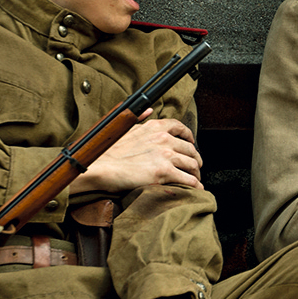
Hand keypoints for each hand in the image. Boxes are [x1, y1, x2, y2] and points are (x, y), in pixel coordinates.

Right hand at [71, 109, 202, 193]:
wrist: (101, 167)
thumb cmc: (108, 151)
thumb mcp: (125, 128)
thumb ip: (140, 119)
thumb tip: (148, 110)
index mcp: (155, 127)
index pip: (180, 127)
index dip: (189, 135)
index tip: (191, 142)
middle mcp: (163, 139)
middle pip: (190, 148)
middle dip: (195, 158)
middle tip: (195, 165)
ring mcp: (165, 156)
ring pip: (192, 164)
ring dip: (196, 172)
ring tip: (195, 178)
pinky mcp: (164, 172)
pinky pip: (188, 179)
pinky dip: (195, 185)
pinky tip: (196, 188)